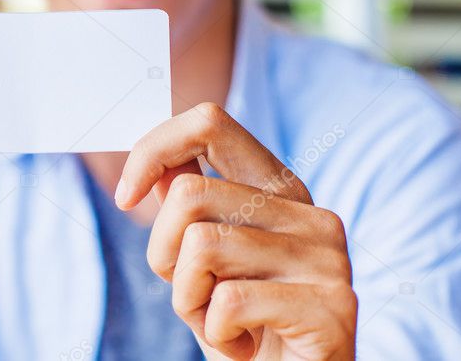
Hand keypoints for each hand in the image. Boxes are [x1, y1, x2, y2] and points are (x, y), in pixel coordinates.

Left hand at [115, 102, 356, 360]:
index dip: (152, 150)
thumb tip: (160, 161)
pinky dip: (215, 334)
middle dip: (164, 253)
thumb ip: (190, 209)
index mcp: (280, 191)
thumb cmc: (241, 329)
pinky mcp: (334, 308)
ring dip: (189, 300)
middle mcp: (312, 214)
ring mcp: (329, 258)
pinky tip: (243, 348)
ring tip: (221, 325)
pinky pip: (229, 302)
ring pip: (202, 246)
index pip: (209, 123)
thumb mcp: (202, 263)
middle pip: (189, 193)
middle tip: (192, 296)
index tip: (125, 198)